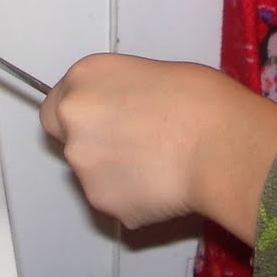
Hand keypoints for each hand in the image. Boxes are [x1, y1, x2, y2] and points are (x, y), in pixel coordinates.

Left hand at [40, 53, 276, 239]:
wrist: (220, 144)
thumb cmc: (201, 100)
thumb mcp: (150, 73)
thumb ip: (118, 94)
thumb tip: (121, 112)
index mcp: (84, 78)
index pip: (56, 106)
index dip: (80, 117)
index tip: (101, 123)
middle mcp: (74, 119)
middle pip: (68, 140)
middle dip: (94, 145)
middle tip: (135, 146)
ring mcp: (83, 165)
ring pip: (92, 174)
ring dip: (115, 173)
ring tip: (159, 165)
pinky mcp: (102, 203)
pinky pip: (114, 202)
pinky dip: (132, 198)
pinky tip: (164, 185)